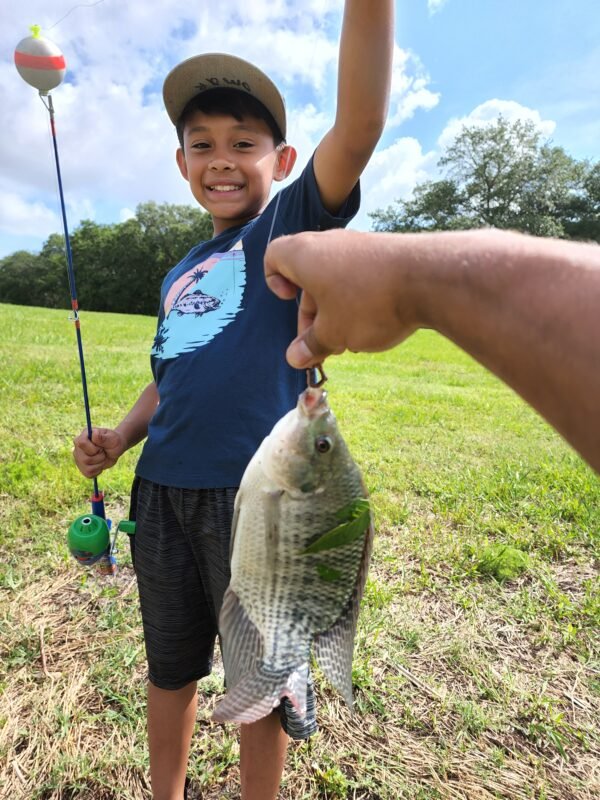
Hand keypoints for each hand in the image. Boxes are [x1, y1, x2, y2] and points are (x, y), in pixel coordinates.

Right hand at [72, 427, 126, 477]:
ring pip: (87, 468)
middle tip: (103, 452)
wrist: (115, 449)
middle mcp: (78, 447)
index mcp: (84, 436)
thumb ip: (103, 437)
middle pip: (85, 459)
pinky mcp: (82, 467)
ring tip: (102, 457)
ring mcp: (78, 457)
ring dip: (100, 464)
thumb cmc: (114, 441)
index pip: (81, 443)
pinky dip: (98, 470)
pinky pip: (88, 473)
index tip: (101, 447)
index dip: (93, 449)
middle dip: (99, 457)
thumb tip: (94, 435)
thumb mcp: (112, 438)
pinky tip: (100, 463)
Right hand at [264, 229, 417, 366]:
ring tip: (352, 340)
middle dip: (311, 314)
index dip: (274, 280)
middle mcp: (329, 244)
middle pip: (307, 277)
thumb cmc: (368, 302)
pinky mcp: (384, 254)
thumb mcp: (333, 333)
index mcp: (304, 255)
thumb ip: (311, 345)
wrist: (429, 277)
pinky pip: (360, 278)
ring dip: (336, 311)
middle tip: (324, 345)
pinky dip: (359, 300)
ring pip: (335, 280)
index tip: (290, 301)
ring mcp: (359, 246)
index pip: (274, 256)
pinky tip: (376, 324)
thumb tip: (294, 358)